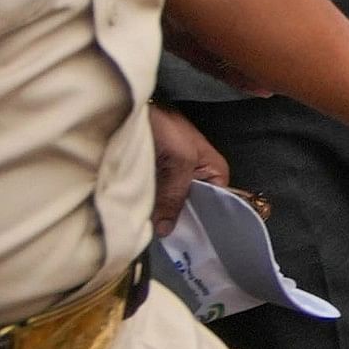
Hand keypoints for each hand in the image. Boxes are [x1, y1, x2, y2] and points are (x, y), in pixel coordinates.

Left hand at [145, 102, 228, 239]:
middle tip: (163, 233)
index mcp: (215, 171)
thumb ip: (175, 197)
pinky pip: (156, 196)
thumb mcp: (178, 162)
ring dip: (161, 211)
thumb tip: (166, 231)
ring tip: (149, 228)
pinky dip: (148, 204)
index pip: (218, 205)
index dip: (204, 221)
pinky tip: (140, 215)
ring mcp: (175, 176)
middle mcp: (198, 176)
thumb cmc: (164, 127)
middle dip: (179, 218)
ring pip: (172, 203)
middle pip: (194, 206)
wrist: (129, 109)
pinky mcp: (155, 176)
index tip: (189, 240)